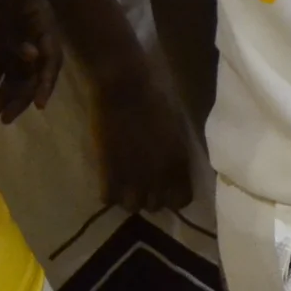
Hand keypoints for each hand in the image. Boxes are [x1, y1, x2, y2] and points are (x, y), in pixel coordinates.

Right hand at [89, 55, 195, 214]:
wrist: (126, 84)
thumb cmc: (157, 92)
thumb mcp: (179, 123)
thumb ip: (179, 147)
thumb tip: (179, 161)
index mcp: (180, 161)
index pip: (182, 200)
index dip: (174, 195)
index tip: (166, 187)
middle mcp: (159, 175)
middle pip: (156, 206)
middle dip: (150, 196)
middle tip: (142, 182)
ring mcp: (133, 175)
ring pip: (132, 206)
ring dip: (128, 197)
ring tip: (124, 182)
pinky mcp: (108, 170)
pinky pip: (108, 198)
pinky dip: (108, 192)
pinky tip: (109, 178)